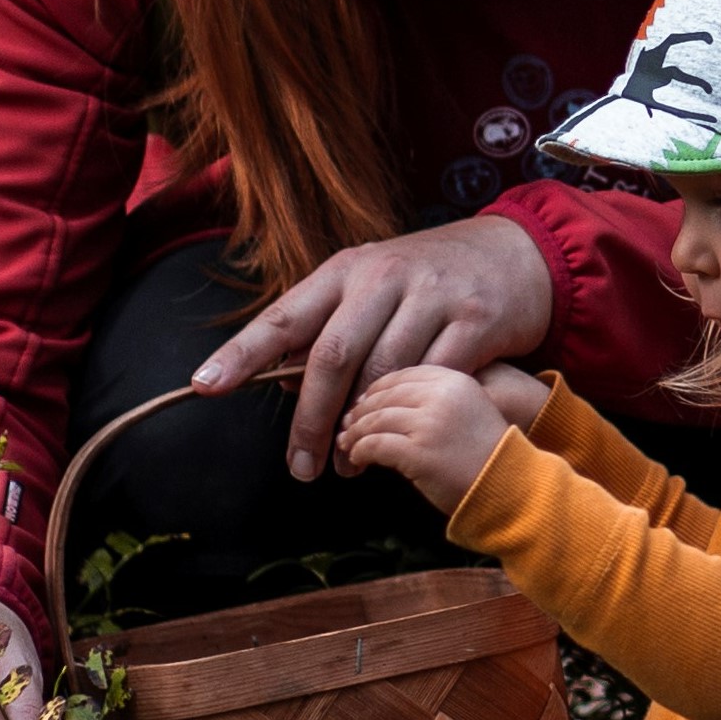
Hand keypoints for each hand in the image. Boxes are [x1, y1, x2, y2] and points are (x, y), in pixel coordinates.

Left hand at [195, 211, 554, 479]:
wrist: (516, 254)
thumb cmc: (428, 281)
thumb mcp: (373, 286)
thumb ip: (330, 326)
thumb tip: (284, 380)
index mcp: (346, 271)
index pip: (284, 315)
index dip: (241, 352)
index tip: (204, 385)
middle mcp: (384, 276)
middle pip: (331, 355)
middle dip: (310, 418)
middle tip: (300, 465)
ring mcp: (431, 295)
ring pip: (382, 373)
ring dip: (360, 426)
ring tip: (346, 463)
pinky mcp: (475, 319)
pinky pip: (435, 375)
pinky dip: (412, 411)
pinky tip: (400, 434)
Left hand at [336, 361, 548, 505]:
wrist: (514, 489)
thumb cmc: (489, 455)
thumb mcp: (468, 410)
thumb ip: (433, 399)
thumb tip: (378, 403)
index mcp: (455, 378)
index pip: (401, 374)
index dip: (376, 388)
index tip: (362, 403)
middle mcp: (443, 394)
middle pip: (384, 394)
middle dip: (359, 410)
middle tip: (347, 424)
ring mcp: (431, 422)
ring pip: (375, 419)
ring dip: (355, 432)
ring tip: (347, 443)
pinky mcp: (420, 452)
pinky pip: (375, 445)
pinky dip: (360, 452)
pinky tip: (358, 459)